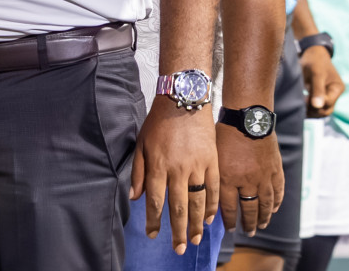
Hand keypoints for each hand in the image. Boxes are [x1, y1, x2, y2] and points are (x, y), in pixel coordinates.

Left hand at [131, 97, 218, 255]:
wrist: (184, 100)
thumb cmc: (159, 122)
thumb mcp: (142, 144)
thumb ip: (138, 172)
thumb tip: (134, 197)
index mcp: (158, 165)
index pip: (155, 200)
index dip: (153, 220)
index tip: (152, 234)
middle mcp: (178, 169)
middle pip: (178, 207)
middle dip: (177, 231)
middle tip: (178, 249)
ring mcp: (198, 166)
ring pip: (198, 202)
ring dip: (196, 224)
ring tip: (194, 240)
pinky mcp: (213, 161)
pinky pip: (214, 189)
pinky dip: (212, 206)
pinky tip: (209, 219)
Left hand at [215, 122, 282, 233]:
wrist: (248, 117)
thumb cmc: (224, 130)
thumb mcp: (211, 152)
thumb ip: (209, 172)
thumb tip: (201, 188)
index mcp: (227, 178)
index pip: (227, 208)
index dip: (228, 220)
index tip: (229, 229)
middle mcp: (246, 182)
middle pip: (248, 210)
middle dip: (247, 224)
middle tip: (247, 232)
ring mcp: (263, 177)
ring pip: (265, 205)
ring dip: (263, 218)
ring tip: (260, 226)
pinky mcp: (275, 170)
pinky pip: (277, 192)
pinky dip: (276, 203)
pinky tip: (273, 209)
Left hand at [299, 45, 343, 117]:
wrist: (311, 52)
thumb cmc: (315, 61)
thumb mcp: (316, 73)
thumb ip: (317, 89)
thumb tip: (317, 106)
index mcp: (337, 88)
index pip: (328, 104)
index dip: (316, 104)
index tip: (304, 98)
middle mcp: (334, 94)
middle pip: (326, 111)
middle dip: (313, 111)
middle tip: (300, 104)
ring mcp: (327, 96)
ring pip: (320, 111)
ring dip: (309, 111)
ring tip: (298, 104)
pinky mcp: (319, 96)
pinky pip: (314, 107)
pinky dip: (307, 108)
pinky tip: (298, 103)